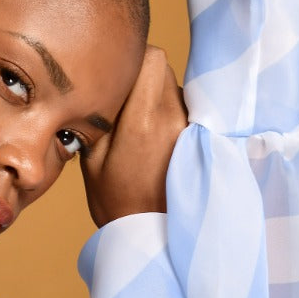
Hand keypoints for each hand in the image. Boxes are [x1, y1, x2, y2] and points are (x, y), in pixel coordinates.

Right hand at [81, 45, 187, 226]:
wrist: (154, 239)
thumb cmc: (117, 204)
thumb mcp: (93, 158)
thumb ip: (101, 114)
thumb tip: (107, 81)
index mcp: (144, 121)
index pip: (152, 58)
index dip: (134, 59)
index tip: (119, 76)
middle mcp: (175, 119)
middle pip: (164, 69)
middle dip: (143, 80)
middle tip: (126, 107)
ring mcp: (193, 129)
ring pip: (174, 89)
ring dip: (157, 100)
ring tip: (142, 135)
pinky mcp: (205, 139)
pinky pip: (185, 112)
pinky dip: (170, 118)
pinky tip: (158, 146)